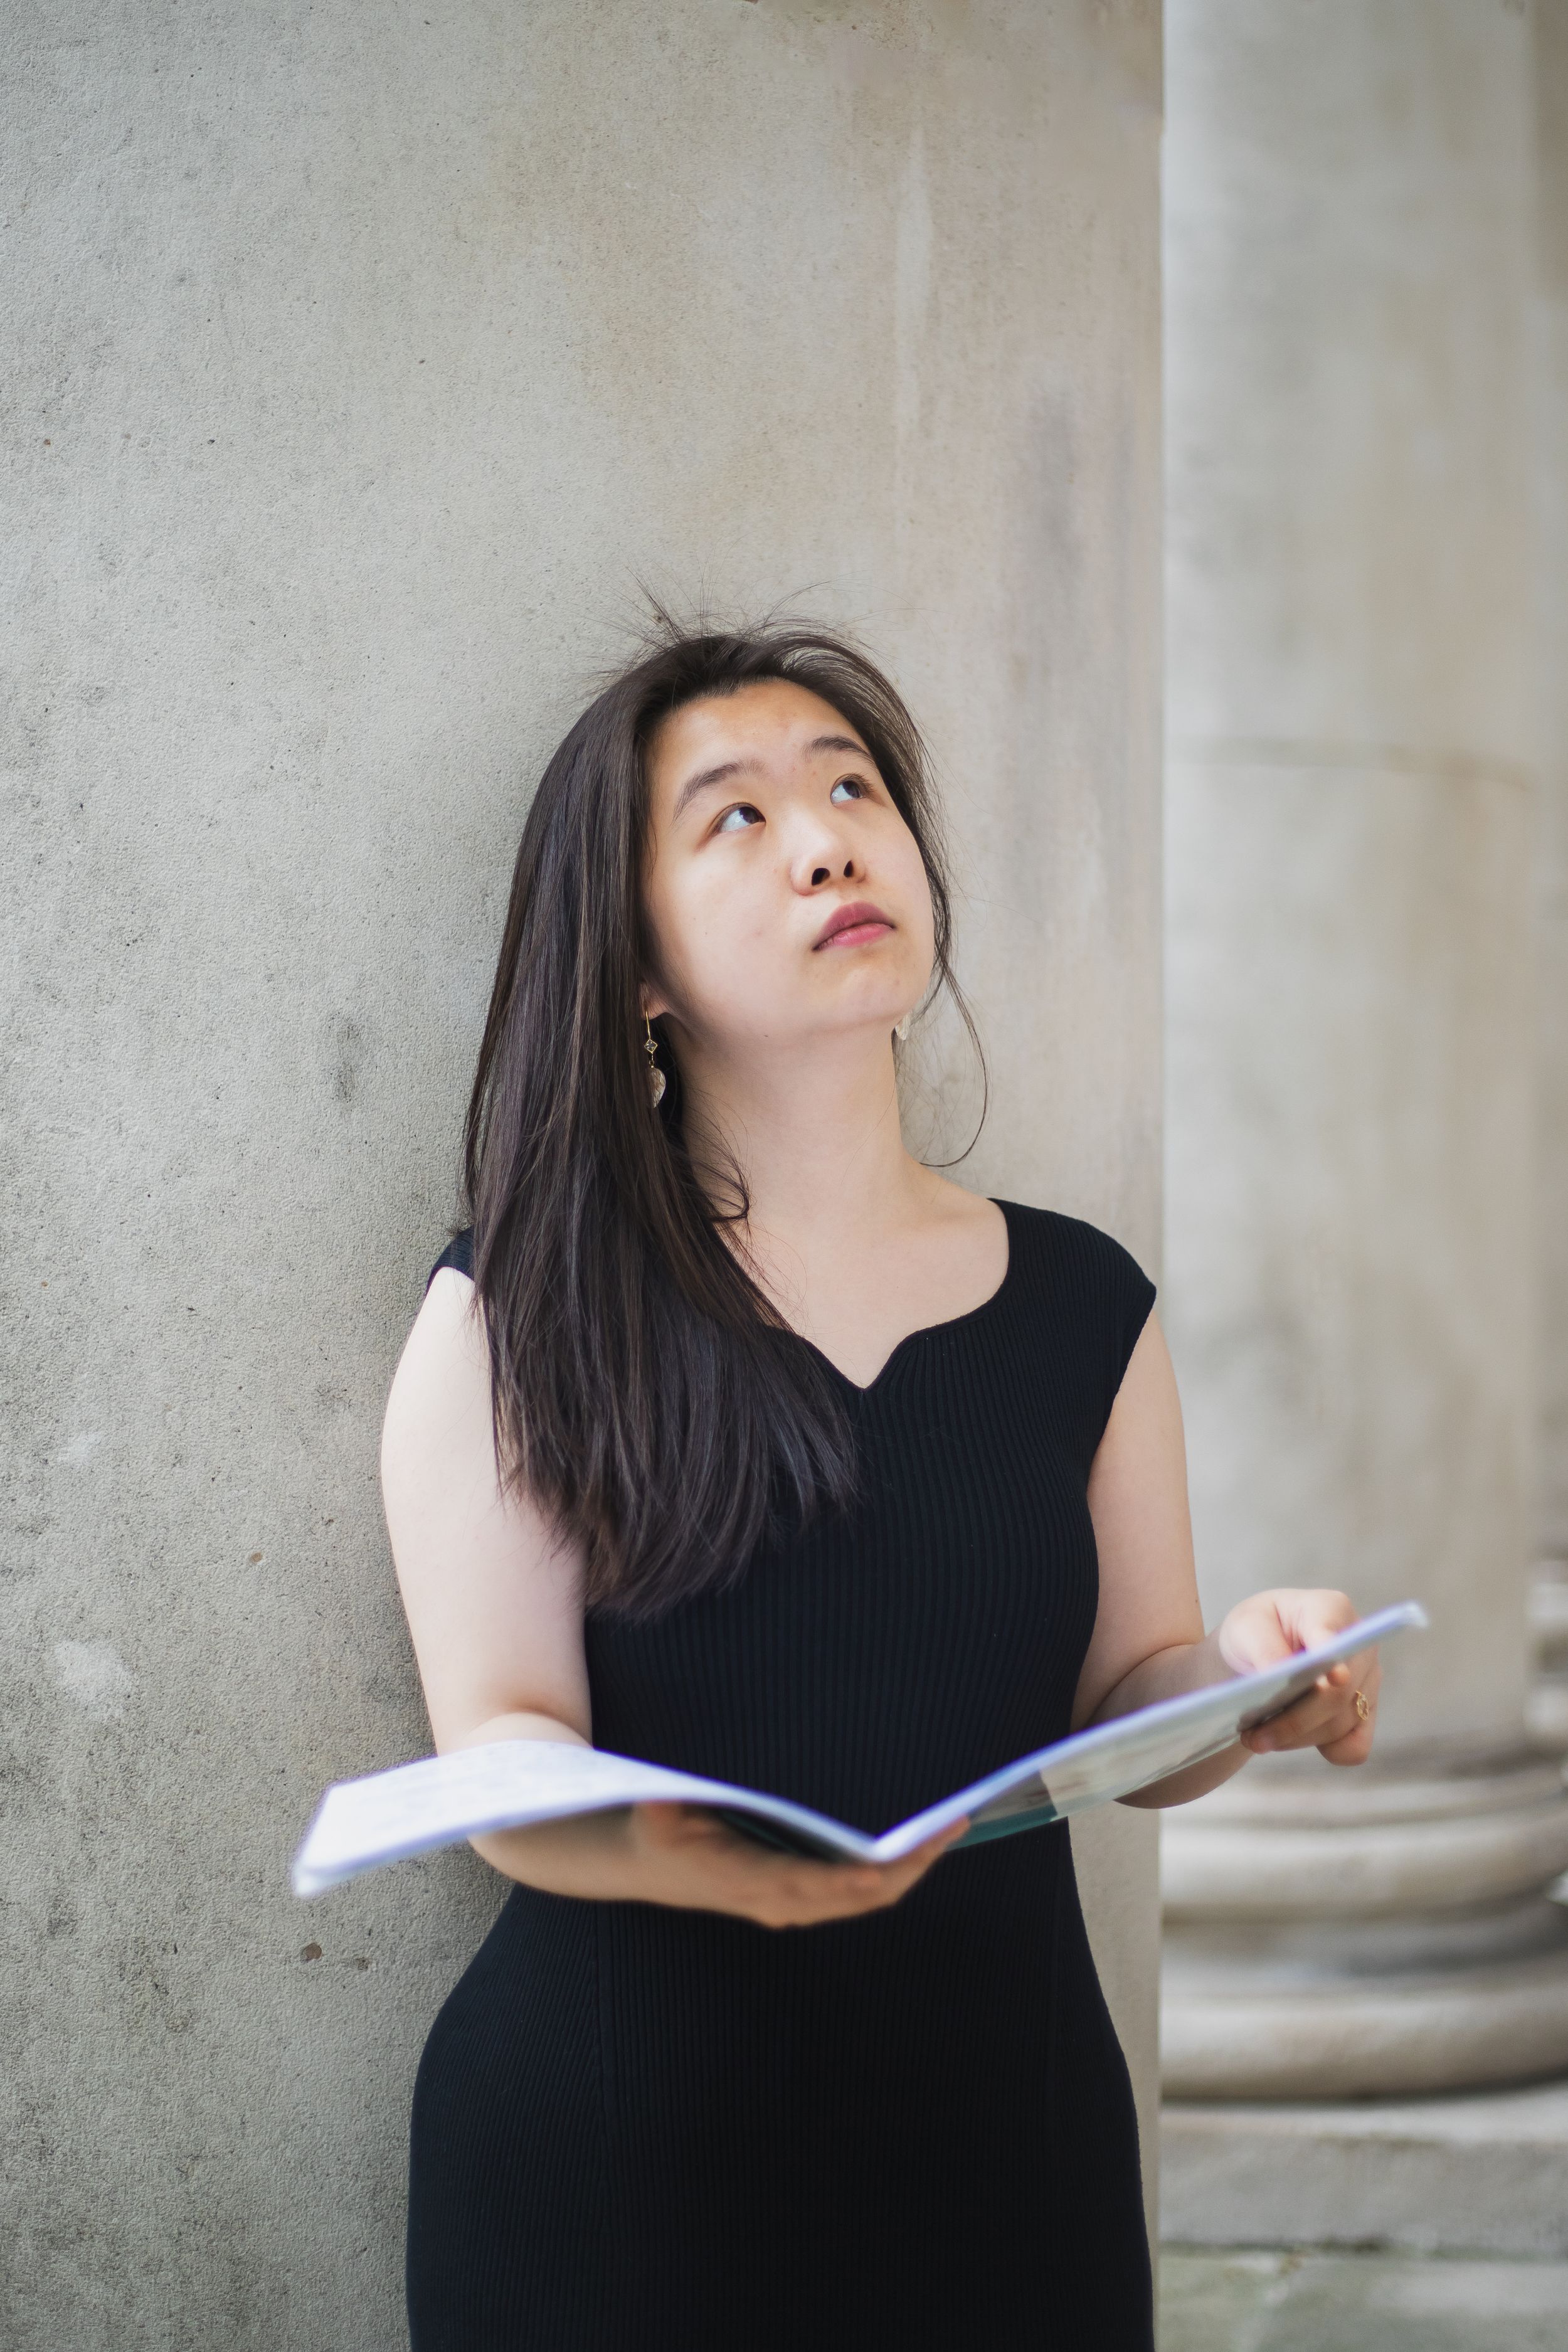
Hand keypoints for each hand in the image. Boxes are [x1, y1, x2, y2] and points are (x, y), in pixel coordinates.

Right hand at [623, 1803, 966, 1928]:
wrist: (647, 1864)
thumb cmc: (658, 1830)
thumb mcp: (657, 1812)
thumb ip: (665, 1805)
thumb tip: (660, 1800)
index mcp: (747, 1879)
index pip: (816, 1883)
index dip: (859, 1877)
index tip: (897, 1859)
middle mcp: (778, 1900)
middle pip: (858, 1896)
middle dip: (909, 1865)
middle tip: (952, 1826)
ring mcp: (792, 1904)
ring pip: (866, 1900)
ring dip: (910, 1870)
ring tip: (950, 1831)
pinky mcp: (800, 1899)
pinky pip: (857, 1895)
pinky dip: (893, 1874)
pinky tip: (919, 1848)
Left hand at [1219, 1588, 1379, 1766]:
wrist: (1257, 1653)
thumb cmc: (1254, 1632)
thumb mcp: (1245, 1628)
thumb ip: (1263, 1647)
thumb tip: (1279, 1672)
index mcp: (1331, 1609)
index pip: (1335, 1635)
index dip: (1335, 1657)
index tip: (1334, 1677)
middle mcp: (1361, 1646)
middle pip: (1337, 1694)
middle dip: (1293, 1721)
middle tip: (1252, 1737)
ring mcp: (1369, 1682)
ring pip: (1340, 1724)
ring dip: (1296, 1737)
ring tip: (1257, 1738)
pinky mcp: (1367, 1714)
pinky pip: (1356, 1746)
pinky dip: (1323, 1750)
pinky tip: (1291, 1740)